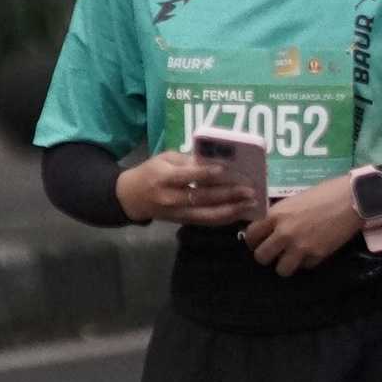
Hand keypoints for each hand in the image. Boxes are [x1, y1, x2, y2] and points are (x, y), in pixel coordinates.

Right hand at [115, 150, 258, 226]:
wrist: (131, 198)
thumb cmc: (149, 172)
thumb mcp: (163, 159)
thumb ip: (187, 161)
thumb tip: (214, 161)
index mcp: (164, 178)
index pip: (189, 176)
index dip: (208, 173)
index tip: (227, 170)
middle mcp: (172, 198)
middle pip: (203, 198)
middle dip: (228, 194)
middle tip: (249, 190)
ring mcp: (178, 213)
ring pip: (208, 215)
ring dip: (231, 211)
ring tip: (250, 204)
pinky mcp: (183, 221)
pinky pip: (206, 222)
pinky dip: (224, 218)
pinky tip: (239, 213)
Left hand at [242, 174, 361, 275]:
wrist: (351, 199)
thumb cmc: (324, 193)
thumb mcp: (294, 200)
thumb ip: (280, 216)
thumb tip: (270, 228)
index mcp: (276, 215)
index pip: (251, 235)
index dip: (253, 240)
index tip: (259, 241)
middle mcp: (284, 233)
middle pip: (261, 257)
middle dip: (266, 256)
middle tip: (275, 252)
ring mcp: (300, 247)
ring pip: (281, 269)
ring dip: (285, 264)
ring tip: (292, 257)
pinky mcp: (317, 256)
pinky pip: (304, 267)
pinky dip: (307, 262)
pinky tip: (313, 251)